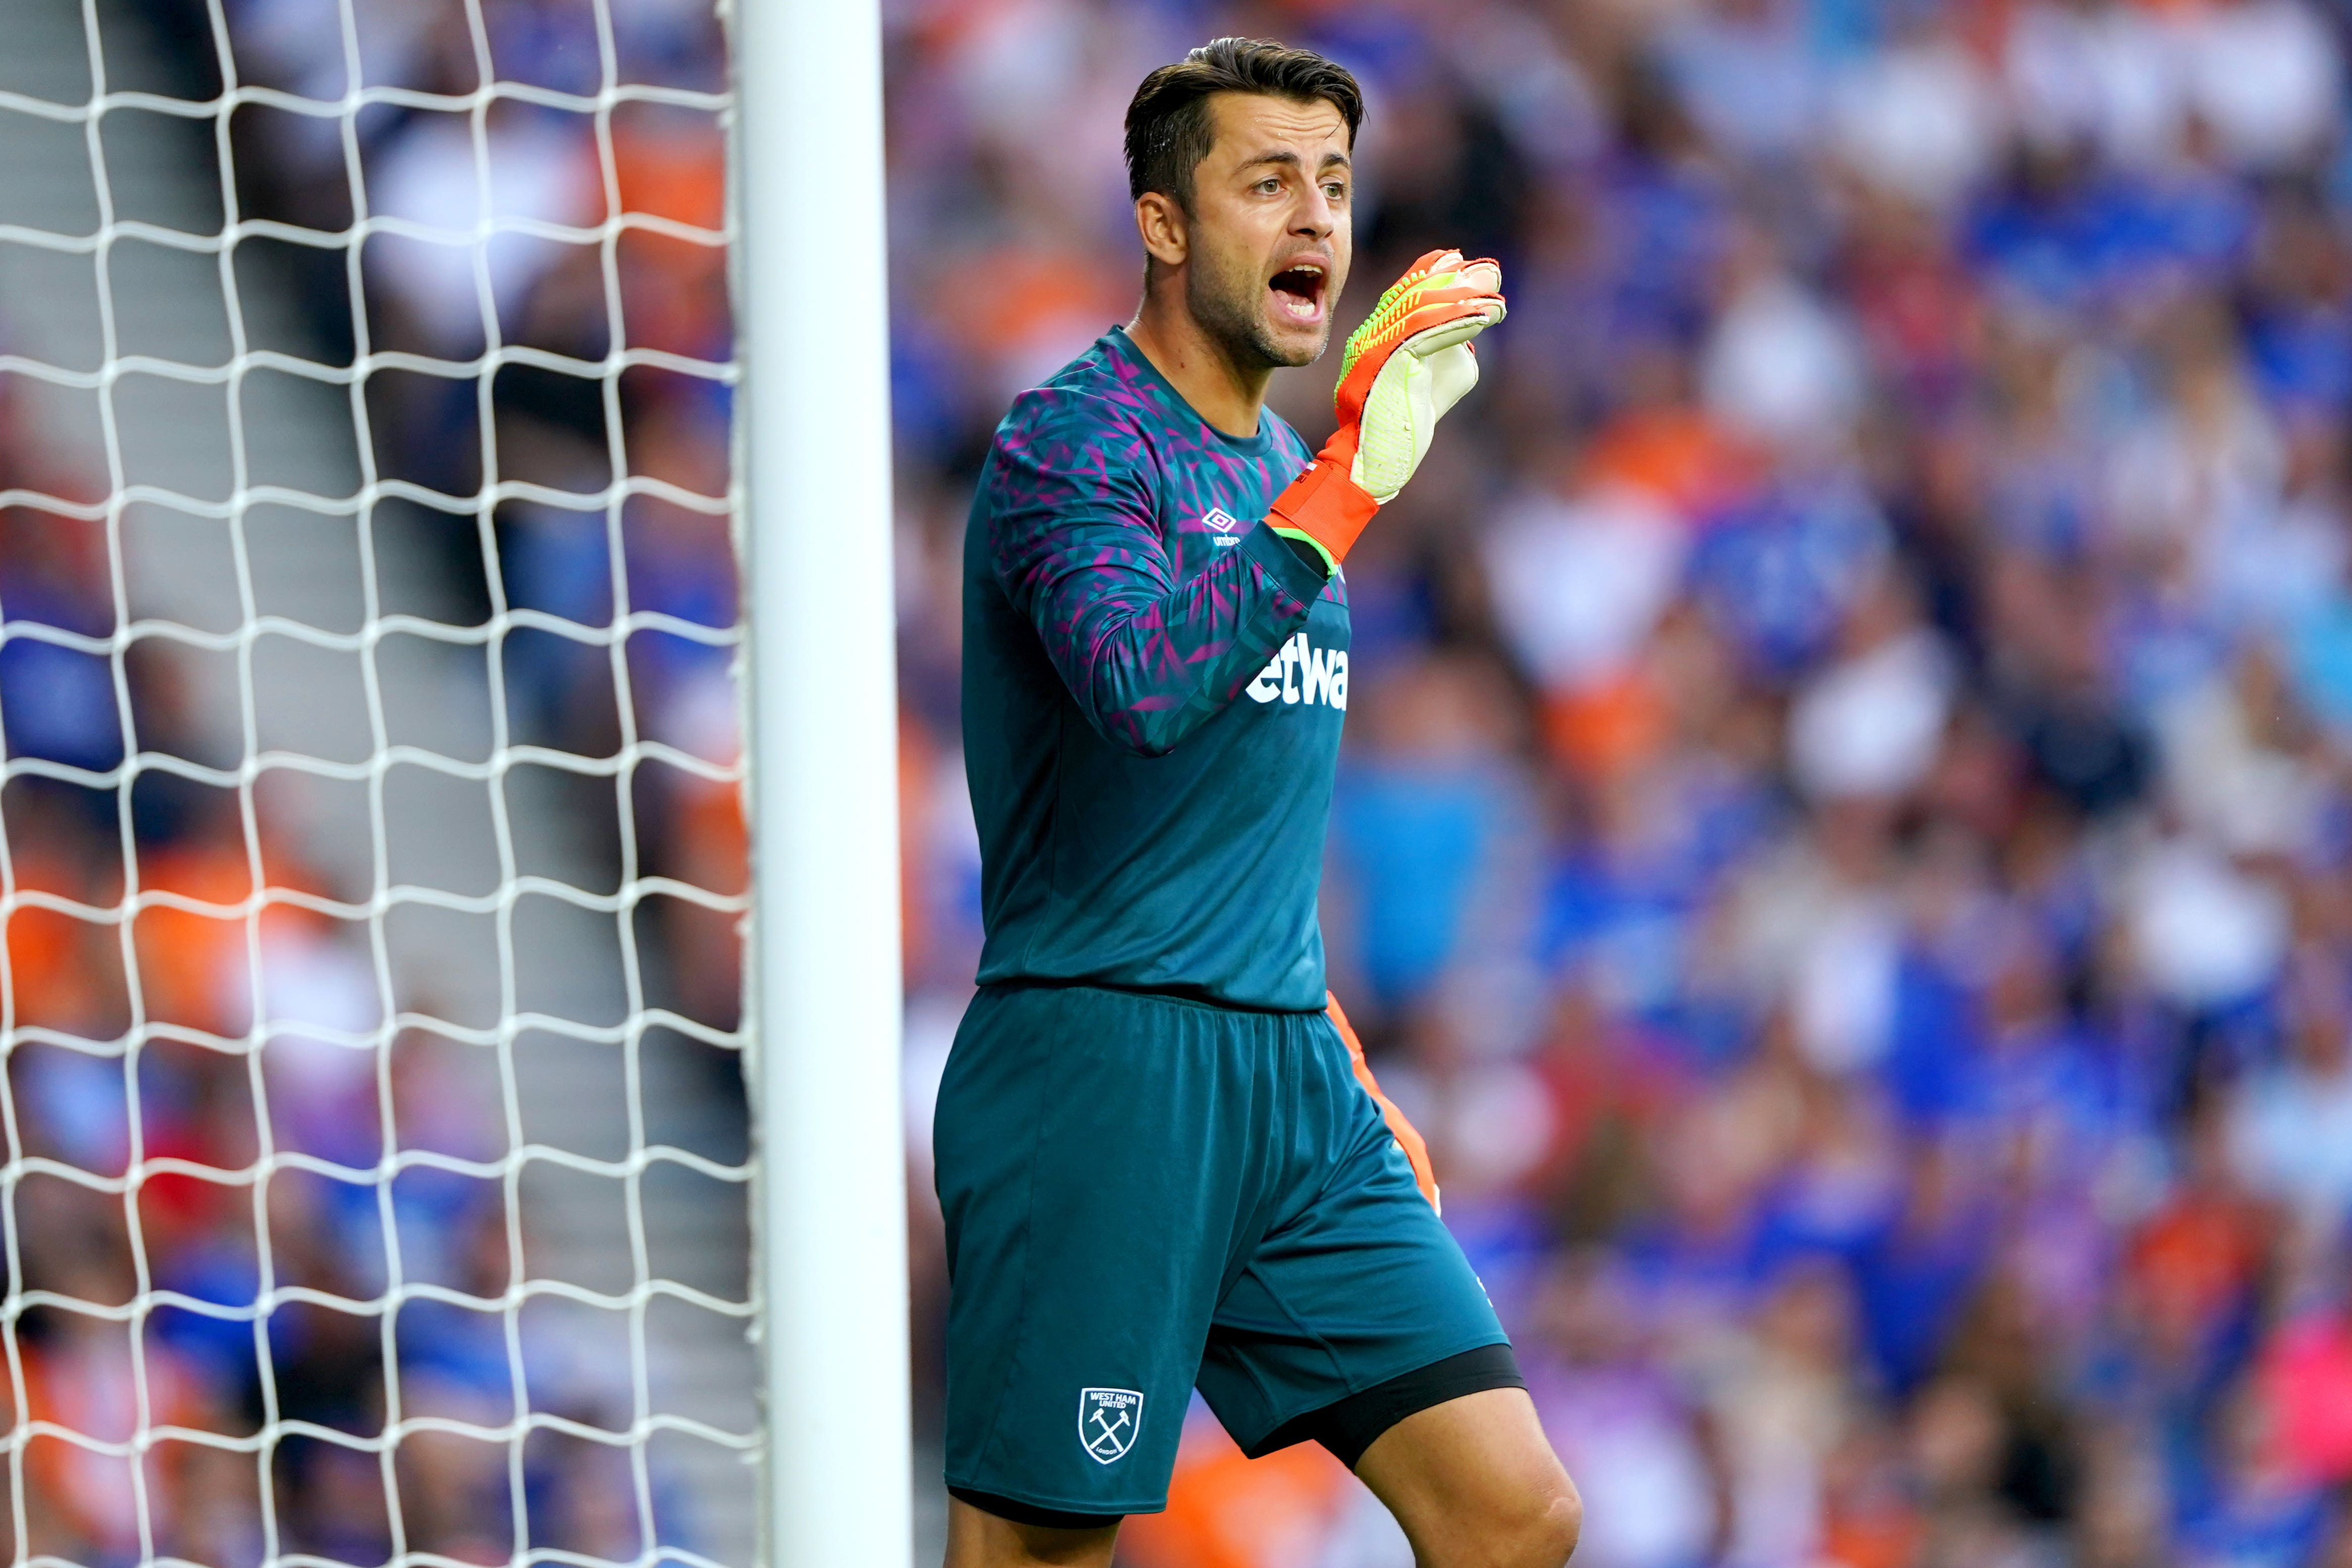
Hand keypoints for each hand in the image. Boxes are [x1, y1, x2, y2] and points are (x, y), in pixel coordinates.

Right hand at [1268, 249, 1505, 568]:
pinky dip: (1460, 321)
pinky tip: (1487, 316)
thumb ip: (1452, 350)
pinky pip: (1425, 333)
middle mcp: (1370, 336)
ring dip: (1464, 299)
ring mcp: (1374, 349)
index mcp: (1375, 336)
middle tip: (1491, 273)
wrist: (1373, 463)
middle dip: (1456, 279)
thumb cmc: (1404, 426)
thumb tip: (1477, 328)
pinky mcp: (1386, 366)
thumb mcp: (1435, 380)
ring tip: (1495, 298)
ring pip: (1421, 309)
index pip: (1403, 291)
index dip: (1431, 270)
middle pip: (1415, 293)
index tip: (1460, 258)